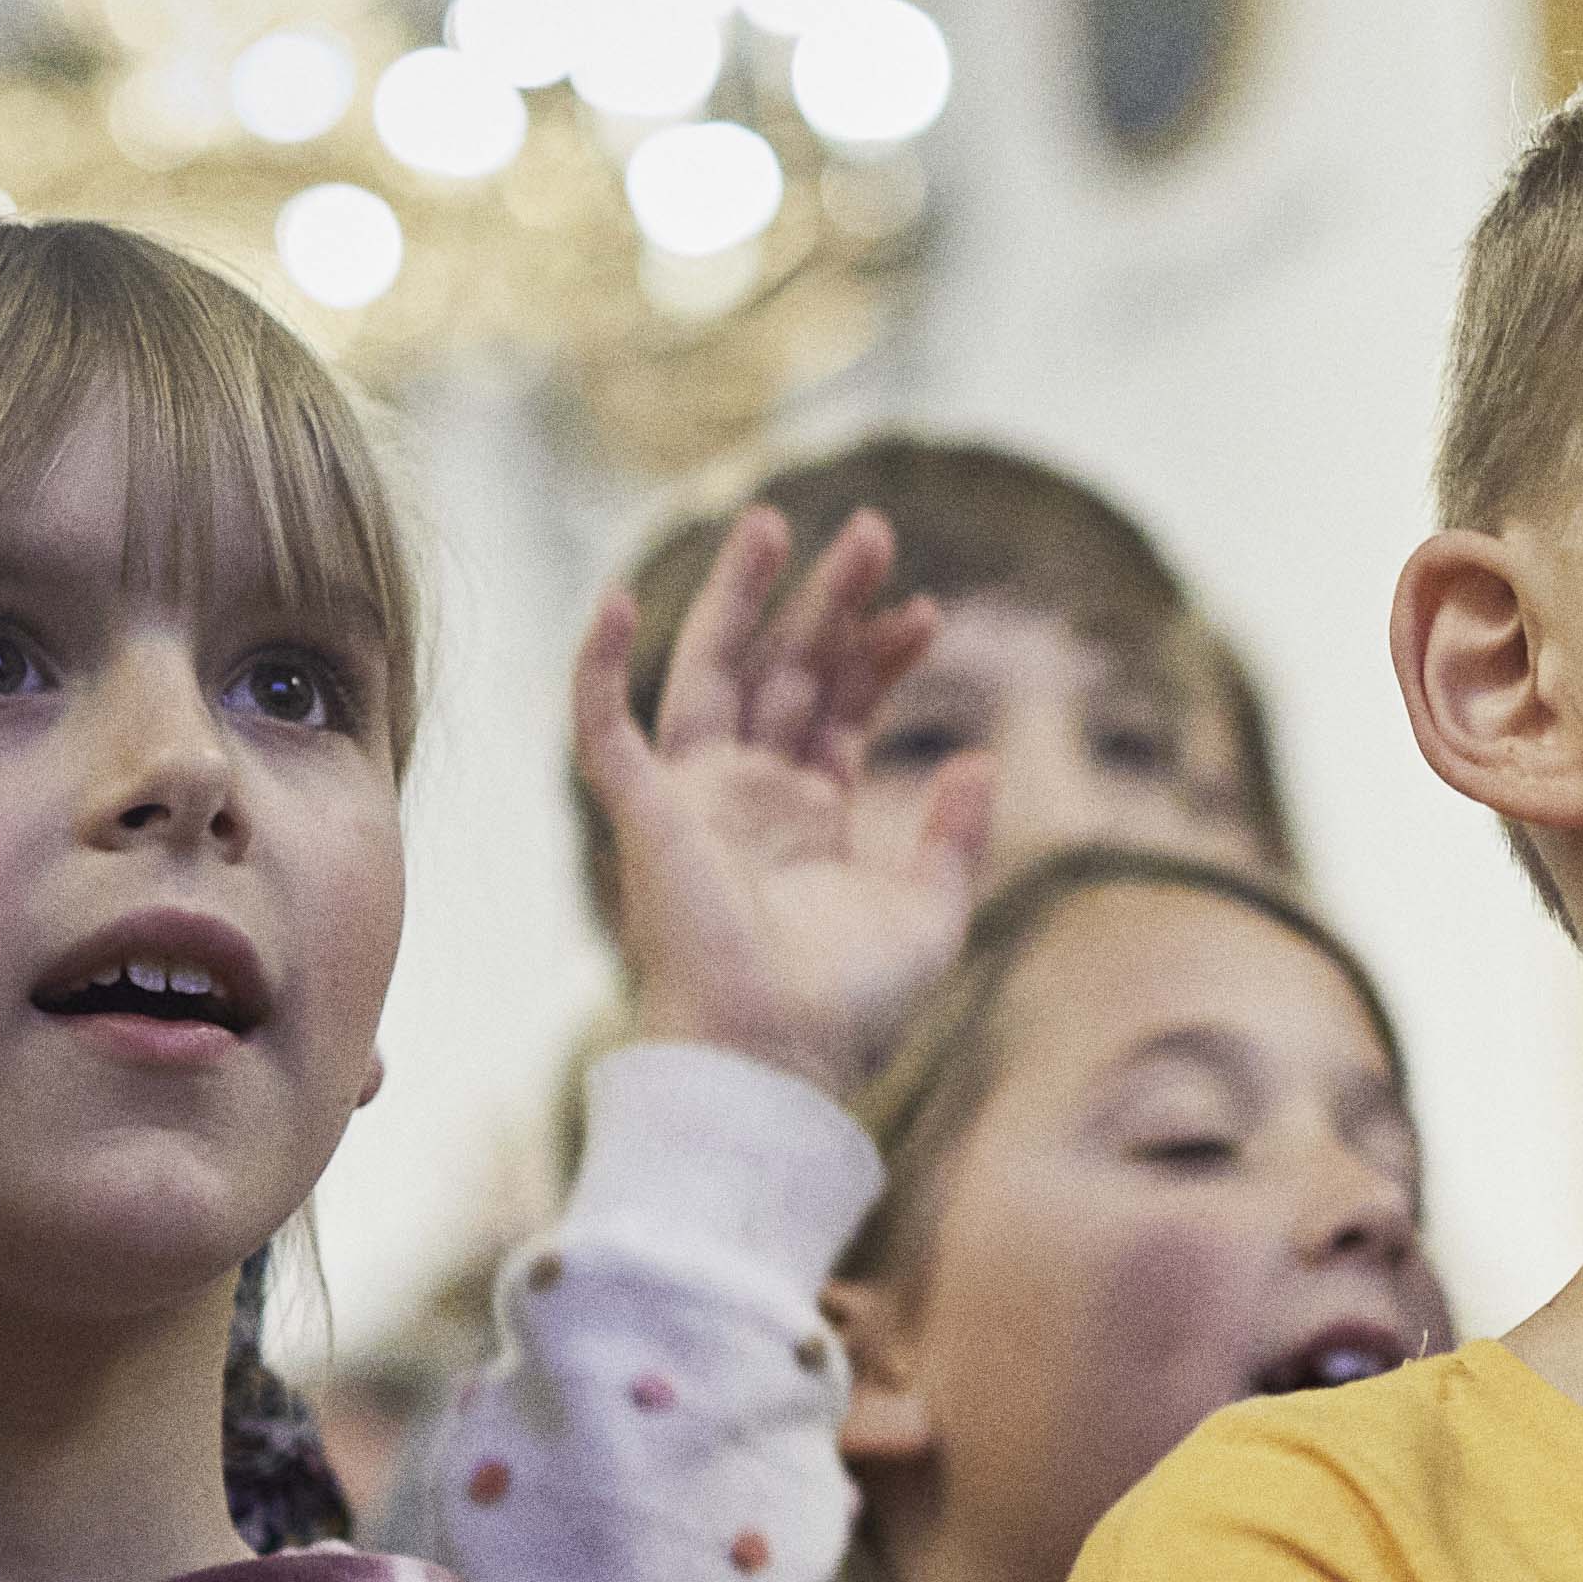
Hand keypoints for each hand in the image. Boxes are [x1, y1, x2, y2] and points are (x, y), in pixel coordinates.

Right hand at [572, 503, 993, 1093]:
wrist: (777, 1061)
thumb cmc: (849, 1011)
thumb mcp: (931, 916)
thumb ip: (957, 837)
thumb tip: (986, 756)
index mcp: (808, 819)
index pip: (840, 708)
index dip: (880, 655)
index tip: (927, 612)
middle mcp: (747, 799)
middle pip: (783, 671)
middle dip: (824, 602)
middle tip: (871, 529)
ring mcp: (693, 800)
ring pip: (710, 672)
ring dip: (736, 597)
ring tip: (773, 521)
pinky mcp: (645, 813)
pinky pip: (604, 728)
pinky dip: (596, 666)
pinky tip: (611, 597)